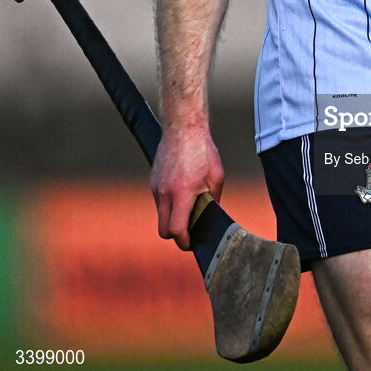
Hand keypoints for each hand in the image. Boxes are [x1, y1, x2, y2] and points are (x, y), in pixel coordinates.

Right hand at [150, 124, 224, 249]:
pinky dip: (169, 204)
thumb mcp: (216, 177)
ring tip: (189, 207)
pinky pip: (160, 202)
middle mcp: (165, 192)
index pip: (176, 230)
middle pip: (163, 230)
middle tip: (190, 231)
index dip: (184, 241)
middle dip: (176, 235)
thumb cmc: (203, 150)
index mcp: (182, 192)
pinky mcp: (153, 181)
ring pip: (161, 216)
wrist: (183, 127)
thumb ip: (213, 200)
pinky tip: (182, 192)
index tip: (192, 243)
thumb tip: (212, 218)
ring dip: (172, 218)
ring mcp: (156, 187)